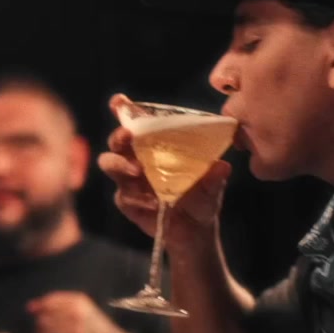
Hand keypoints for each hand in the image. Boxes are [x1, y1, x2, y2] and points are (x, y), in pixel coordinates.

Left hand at [27, 292, 125, 332]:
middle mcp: (77, 313)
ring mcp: (76, 331)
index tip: (38, 317)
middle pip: (44, 319)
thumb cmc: (98, 331)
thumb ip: (57, 306)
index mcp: (79, 301)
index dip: (41, 310)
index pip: (49, 301)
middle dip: (41, 329)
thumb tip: (30, 307)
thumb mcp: (83, 311)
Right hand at [98, 94, 230, 252]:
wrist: (196, 231)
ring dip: (120, 165)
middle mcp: (137, 158)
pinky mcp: (128, 202)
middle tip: (128, 136)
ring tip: (137, 170)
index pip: (136, 122)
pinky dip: (137, 198)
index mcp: (155, 145)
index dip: (123, 110)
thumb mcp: (212, 185)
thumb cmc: (201, 198)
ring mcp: (130, 181)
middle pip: (117, 141)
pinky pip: (123, 196)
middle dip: (118, 136)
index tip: (119, 101)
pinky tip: (153, 203)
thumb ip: (214, 176)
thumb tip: (222, 166)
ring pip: (110, 164)